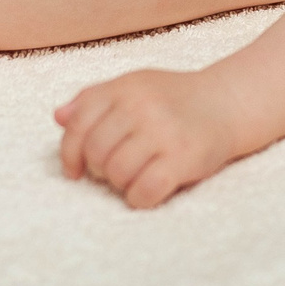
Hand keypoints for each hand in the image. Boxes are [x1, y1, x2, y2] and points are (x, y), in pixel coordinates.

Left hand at [55, 69, 240, 208]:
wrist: (226, 103)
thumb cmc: (173, 99)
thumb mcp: (133, 87)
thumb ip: (93, 99)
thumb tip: (58, 116)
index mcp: (124, 88)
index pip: (78, 124)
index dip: (69, 153)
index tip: (74, 170)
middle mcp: (141, 106)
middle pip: (96, 153)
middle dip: (100, 169)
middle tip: (114, 170)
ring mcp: (163, 132)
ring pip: (117, 174)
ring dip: (121, 184)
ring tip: (134, 175)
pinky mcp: (183, 158)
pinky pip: (144, 191)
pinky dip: (139, 198)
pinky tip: (147, 190)